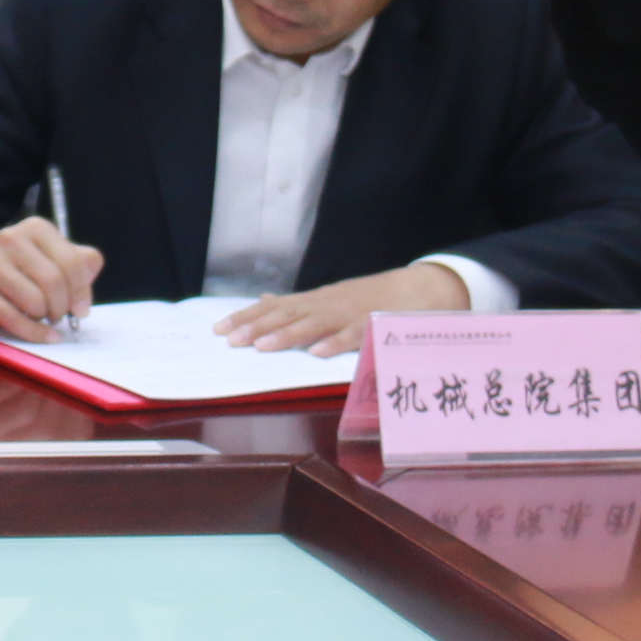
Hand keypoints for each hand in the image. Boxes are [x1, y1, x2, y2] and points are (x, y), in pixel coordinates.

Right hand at [0, 217, 103, 343]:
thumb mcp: (54, 257)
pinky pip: (13, 319)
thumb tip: (86, 290)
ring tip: (42, 315)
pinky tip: (46, 336)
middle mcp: (10, 239)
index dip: (82, 291)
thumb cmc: (25, 268)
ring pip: (34, 301)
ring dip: (45, 317)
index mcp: (36, 228)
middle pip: (53, 281)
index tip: (82, 310)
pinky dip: (35, 333)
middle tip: (61, 315)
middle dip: (63, 306)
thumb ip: (81, 264)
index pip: (71, 261)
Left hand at [219, 261, 470, 355]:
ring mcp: (350, 314)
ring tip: (263, 347)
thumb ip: (296, 304)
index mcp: (315, 301)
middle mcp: (327, 305)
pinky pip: (353, 336)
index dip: (246, 317)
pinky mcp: (373, 325)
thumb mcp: (330, 298)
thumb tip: (263, 300)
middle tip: (231, 341)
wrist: (421, 288)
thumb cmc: (371, 297)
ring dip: (287, 335)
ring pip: (314, 324)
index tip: (219, 330)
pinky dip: (335, 343)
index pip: (274, 307)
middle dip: (257, 327)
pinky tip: (317, 353)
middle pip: (287, 314)